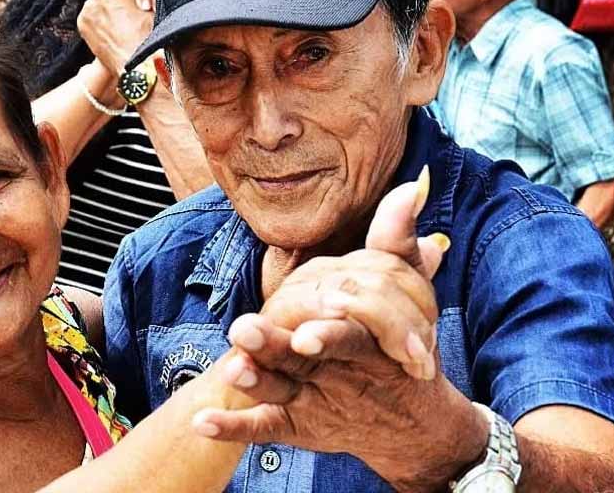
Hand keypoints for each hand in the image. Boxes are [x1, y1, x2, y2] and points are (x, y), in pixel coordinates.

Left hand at [77, 0, 154, 73]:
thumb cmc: (151, 36)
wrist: (136, 68)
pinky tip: (115, 27)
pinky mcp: (82, 22)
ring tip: (125, 19)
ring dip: (110, 2)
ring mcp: (87, 9)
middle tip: (133, 4)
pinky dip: (101, 15)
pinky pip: (92, 10)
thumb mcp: (154, 2)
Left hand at [194, 171, 487, 489]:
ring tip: (230, 368)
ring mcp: (316, 400)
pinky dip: (232, 426)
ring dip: (256, 380)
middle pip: (307, 360)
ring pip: (283, 390)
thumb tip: (409, 186)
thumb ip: (397, 243)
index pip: (354, 332)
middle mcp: (340, 373)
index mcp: (367, 341)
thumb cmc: (400, 345)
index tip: (327, 305)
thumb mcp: (409, 296)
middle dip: (278, 346)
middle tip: (245, 330)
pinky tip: (200, 422)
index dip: (336, 325)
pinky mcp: (296, 425)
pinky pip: (260, 426)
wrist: (413, 422)